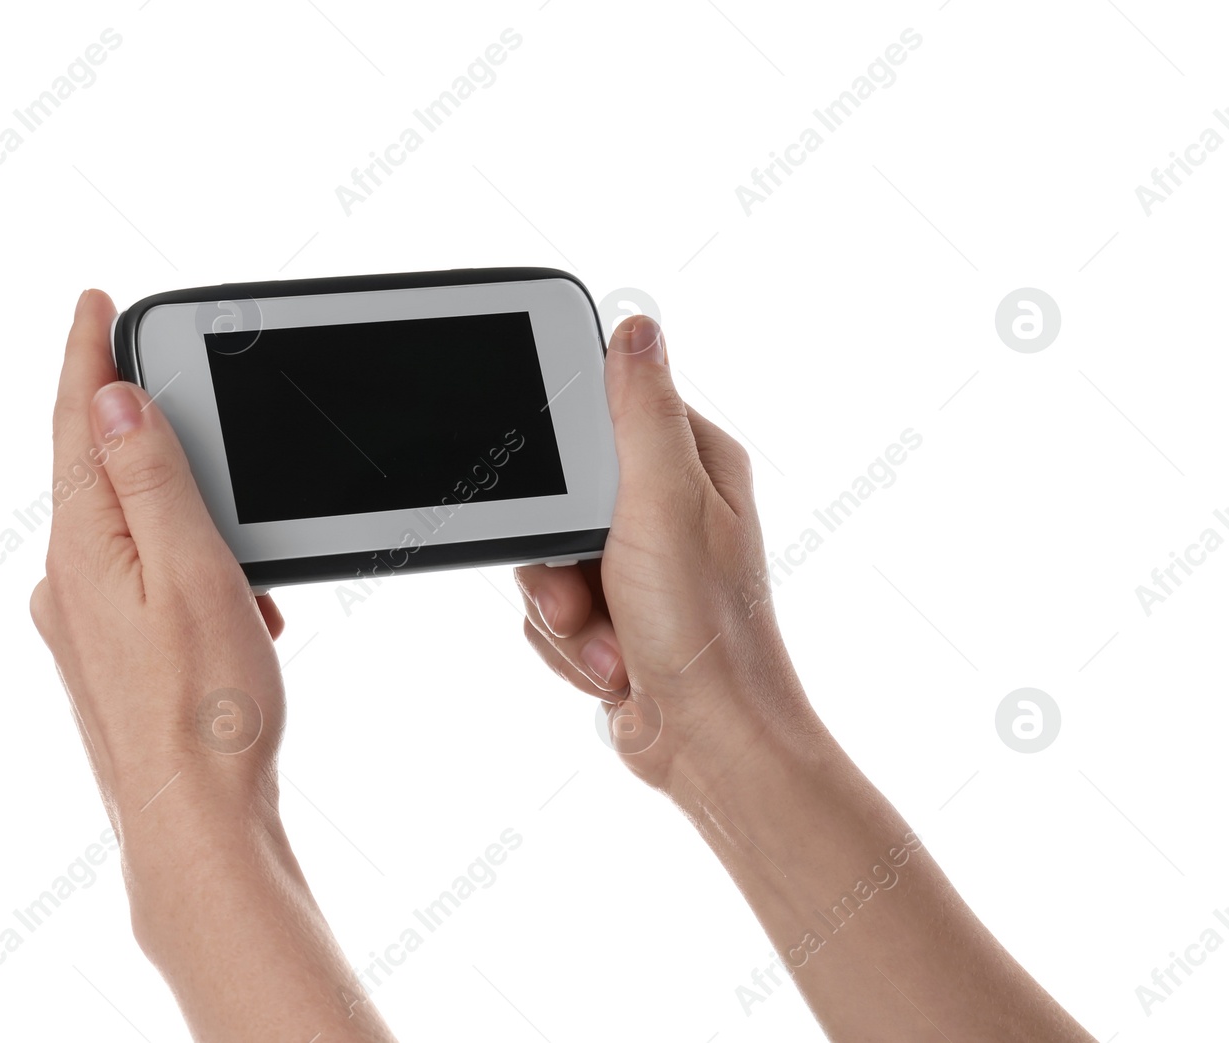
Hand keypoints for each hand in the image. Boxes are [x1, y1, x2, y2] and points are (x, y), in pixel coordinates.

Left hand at [29, 289, 287, 840]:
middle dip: (145, 427)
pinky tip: (238, 604)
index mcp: (82, 547)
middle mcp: (66, 581)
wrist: (196, 824)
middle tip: (183, 386)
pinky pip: (142, 580)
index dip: (86, 353)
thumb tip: (113, 398)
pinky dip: (190, 568)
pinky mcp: (107, 657)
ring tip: (244, 548)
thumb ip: (151, 480)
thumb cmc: (208, 708)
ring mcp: (81, 624)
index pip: (77, 421)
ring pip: (129, 528)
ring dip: (185, 514)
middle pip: (97, 468)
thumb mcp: (189, 570)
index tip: (93, 298)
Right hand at [514, 316, 821, 793]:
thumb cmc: (705, 632)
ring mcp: (636, 567)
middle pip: (555, 493)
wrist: (708, 747)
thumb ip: (640, 413)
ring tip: (610, 643)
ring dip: (562, 611)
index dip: (562, 451)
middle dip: (556, 558)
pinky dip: (567, 645)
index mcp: (689, 464)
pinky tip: (610, 668)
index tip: (557, 488)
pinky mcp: (611, 616)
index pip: (601, 413)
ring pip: (542, 558)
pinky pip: (547, 610)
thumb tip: (636, 324)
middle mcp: (665, 510)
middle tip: (583, 589)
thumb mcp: (666, 503)